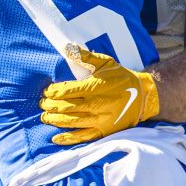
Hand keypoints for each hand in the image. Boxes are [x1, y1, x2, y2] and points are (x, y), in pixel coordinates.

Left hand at [40, 46, 159, 145]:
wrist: (143, 96)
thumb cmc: (121, 77)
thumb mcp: (105, 62)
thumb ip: (85, 56)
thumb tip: (67, 47)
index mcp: (95, 87)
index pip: (67, 91)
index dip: (54, 92)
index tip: (47, 91)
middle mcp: (96, 104)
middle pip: (66, 107)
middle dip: (51, 106)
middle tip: (42, 104)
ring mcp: (99, 120)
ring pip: (71, 122)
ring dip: (55, 120)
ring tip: (45, 117)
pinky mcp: (103, 132)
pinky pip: (82, 137)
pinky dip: (68, 139)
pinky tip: (55, 137)